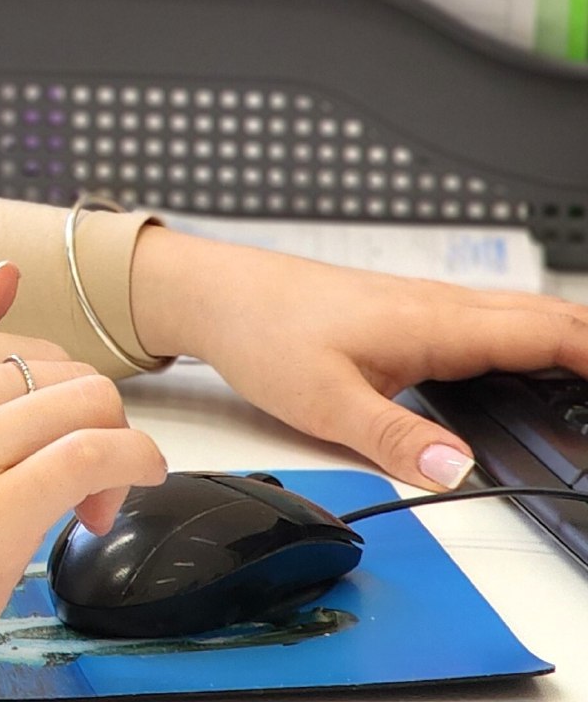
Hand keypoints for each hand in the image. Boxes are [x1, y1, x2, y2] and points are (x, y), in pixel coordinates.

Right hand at [0, 263, 165, 701]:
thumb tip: (5, 271)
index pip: (27, 344)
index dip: (57, 397)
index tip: (47, 446)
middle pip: (68, 374)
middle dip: (93, 425)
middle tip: (80, 484)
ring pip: (90, 405)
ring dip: (120, 450)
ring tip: (97, 498)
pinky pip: (94, 456)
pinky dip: (135, 465)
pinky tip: (123, 494)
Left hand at [132, 226, 587, 489]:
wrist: (212, 292)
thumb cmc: (260, 331)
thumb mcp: (323, 401)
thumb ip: (395, 438)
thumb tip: (458, 471)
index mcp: (434, 323)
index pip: (545, 333)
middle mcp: (438, 307)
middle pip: (546, 317)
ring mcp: (424, 305)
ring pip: (519, 315)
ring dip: (567, 337)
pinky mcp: (405, 313)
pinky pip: (488, 320)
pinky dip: (529, 336)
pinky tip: (528, 361)